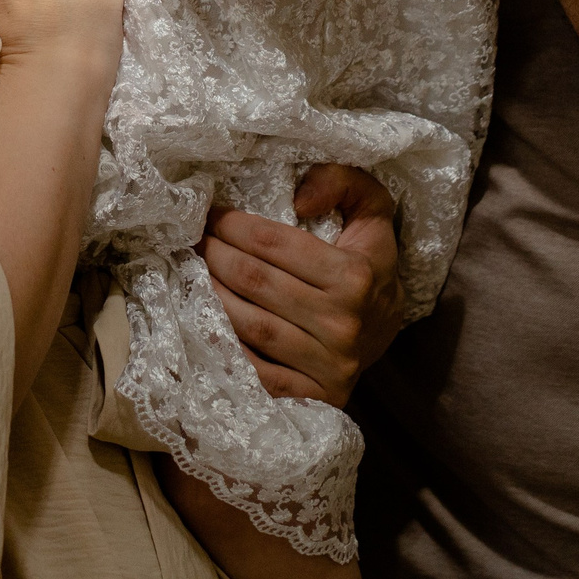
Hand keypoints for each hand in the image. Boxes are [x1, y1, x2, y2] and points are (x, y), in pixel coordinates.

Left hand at [202, 165, 405, 407]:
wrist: (387, 328)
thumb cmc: (368, 261)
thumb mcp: (371, 211)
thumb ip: (344, 182)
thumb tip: (300, 197)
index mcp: (354, 275)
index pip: (275, 244)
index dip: (233, 225)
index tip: (210, 214)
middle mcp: (342, 323)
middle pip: (255, 282)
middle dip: (215, 255)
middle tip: (193, 240)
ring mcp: (328, 365)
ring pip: (250, 326)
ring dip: (210, 296)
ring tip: (191, 274)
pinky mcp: (315, 396)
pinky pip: (257, 374)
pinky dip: (226, 349)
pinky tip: (204, 324)